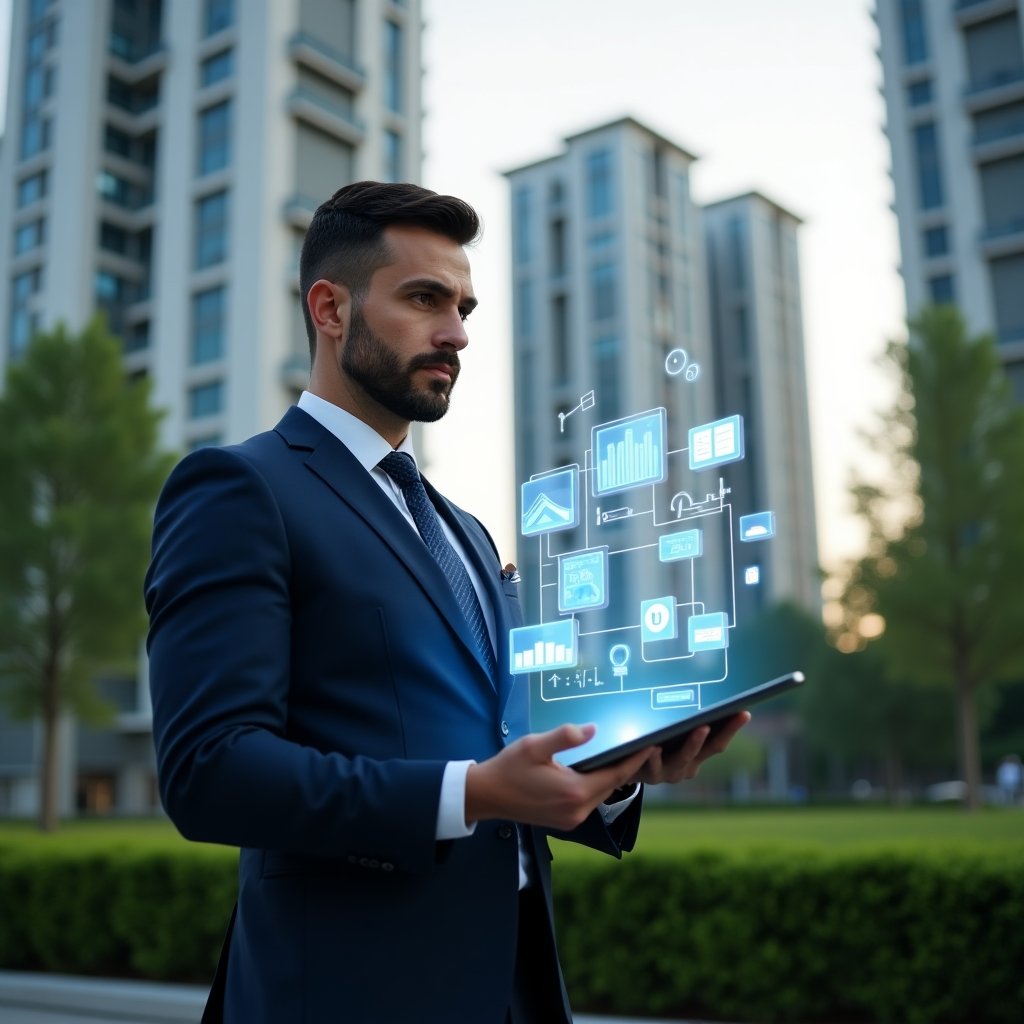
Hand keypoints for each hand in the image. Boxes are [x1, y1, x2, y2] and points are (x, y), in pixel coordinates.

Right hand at [465, 723, 653, 831]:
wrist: (487, 796)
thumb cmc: (509, 768)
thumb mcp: (535, 745)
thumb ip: (565, 736)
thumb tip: (593, 729)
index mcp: (574, 791)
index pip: (616, 775)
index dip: (635, 760)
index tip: (651, 746)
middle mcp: (577, 810)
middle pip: (612, 786)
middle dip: (627, 767)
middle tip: (642, 747)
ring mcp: (572, 819)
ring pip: (602, 796)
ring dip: (612, 778)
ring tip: (624, 757)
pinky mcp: (565, 822)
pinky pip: (590, 802)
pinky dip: (597, 787)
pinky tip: (598, 773)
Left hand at [627, 711, 750, 785]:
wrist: (631, 771)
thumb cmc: (657, 746)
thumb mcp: (673, 735)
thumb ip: (685, 722)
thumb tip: (703, 693)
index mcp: (699, 755)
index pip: (719, 741)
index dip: (732, 729)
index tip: (744, 713)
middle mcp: (689, 766)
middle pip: (707, 750)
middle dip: (719, 734)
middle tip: (720, 721)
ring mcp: (671, 772)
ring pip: (682, 760)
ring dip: (692, 745)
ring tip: (698, 730)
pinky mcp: (651, 775)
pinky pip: (653, 766)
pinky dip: (654, 756)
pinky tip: (654, 746)